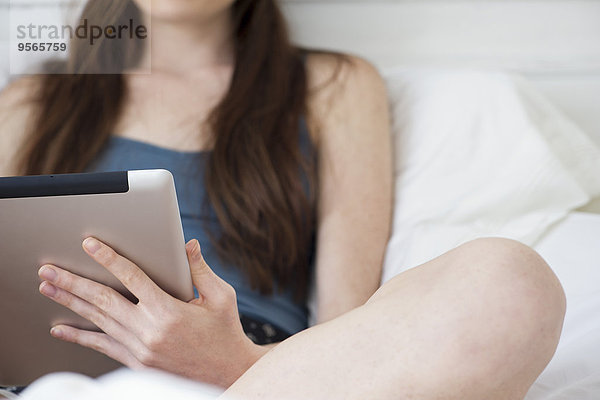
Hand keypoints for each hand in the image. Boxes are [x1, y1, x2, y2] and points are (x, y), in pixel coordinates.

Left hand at [38, 237, 267, 386]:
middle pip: (103, 300)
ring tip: (48, 289)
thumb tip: (188, 245)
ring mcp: (140, 349)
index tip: (89, 245)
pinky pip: (102, 347)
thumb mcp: (221, 297)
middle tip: (48, 270)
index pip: (131, 277)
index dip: (108, 258)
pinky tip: (60, 329)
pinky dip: (79, 337)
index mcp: (168, 310)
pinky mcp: (137, 363)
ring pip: (98, 321)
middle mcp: (149, 330)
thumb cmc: (226, 333)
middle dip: (73, 282)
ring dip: (70, 303)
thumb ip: (200, 269)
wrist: (228, 374)